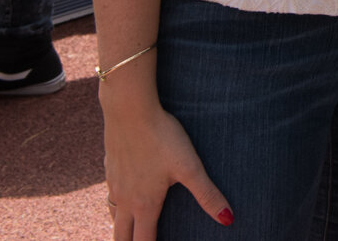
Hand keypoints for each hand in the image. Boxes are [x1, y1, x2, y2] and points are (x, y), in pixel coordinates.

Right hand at [102, 95, 231, 238]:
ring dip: (122, 229)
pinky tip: (125, 197)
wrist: (129, 109)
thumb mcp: (190, 166)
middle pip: (121, 237)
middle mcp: (125, 200)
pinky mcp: (109, 168)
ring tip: (132, 231)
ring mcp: (114, 184)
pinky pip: (110, 196)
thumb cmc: (162, 136)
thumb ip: (207, 194)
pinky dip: (116, 207)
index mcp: (144, 205)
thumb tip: (227, 220)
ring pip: (113, 217)